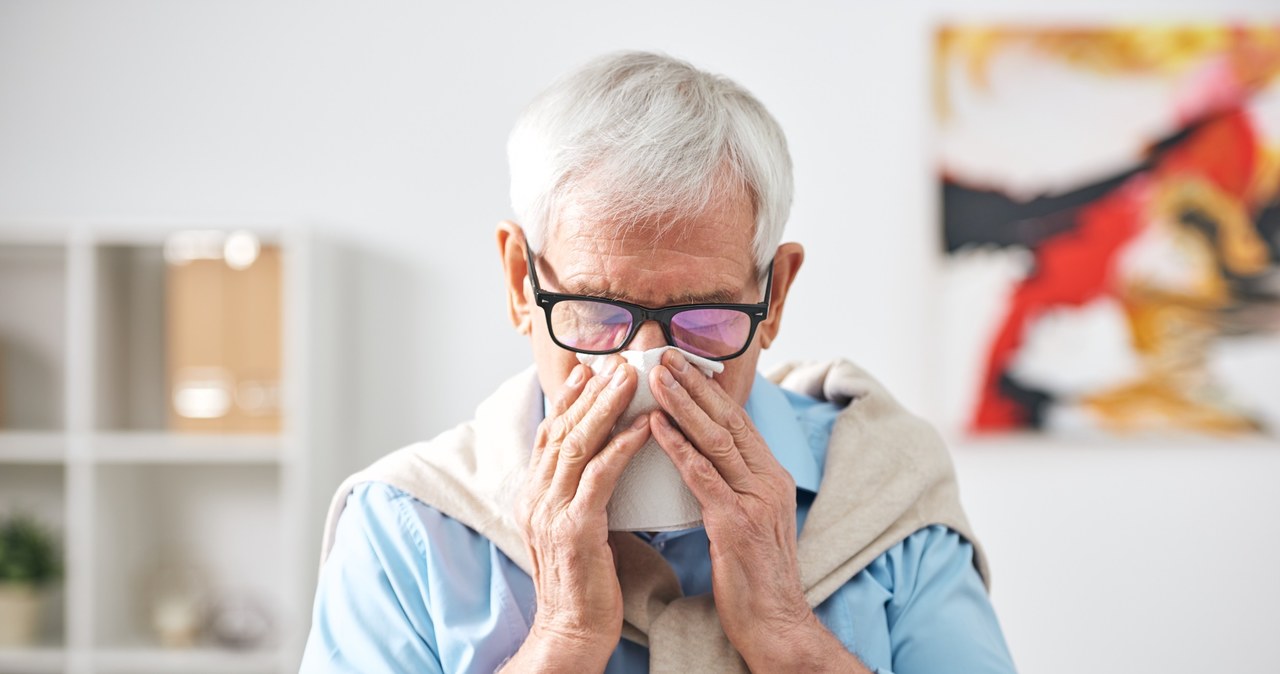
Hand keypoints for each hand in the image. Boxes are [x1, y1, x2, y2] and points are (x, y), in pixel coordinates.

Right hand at [504, 358, 648, 671]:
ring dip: (606, 407)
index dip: (568, 401)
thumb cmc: (583, 586)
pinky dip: (622, 445)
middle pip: (561, 430)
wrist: (572, 632)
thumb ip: (580, 495)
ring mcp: (551, 512)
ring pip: (578, 443)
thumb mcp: (574, 530)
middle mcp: (535, 498)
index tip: (590, 371)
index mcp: (532, 497)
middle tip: (616, 362)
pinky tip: (644, 426)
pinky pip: (601, 475)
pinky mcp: (575, 528)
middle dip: (590, 392)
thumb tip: (604, 464)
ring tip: (631, 378)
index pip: (549, 436)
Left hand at [647, 350, 869, 671]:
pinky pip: (703, 476)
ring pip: (715, 440)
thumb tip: (703, 456)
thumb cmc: (754, 576)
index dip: (709, 389)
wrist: (775, 624)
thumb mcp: (751, 519)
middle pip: (728, 420)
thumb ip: (734, 485)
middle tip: (664, 354)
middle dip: (694, 384)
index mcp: (771, 477)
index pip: (738, 421)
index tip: (682, 363)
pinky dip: (678, 447)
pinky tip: (656, 427)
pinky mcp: (736, 524)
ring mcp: (755, 500)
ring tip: (655, 377)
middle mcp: (768, 481)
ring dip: (682, 404)